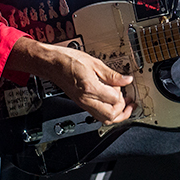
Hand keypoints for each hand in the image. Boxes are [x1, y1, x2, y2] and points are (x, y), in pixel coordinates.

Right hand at [10, 38, 134, 123]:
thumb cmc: (67, 59)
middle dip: (123, 109)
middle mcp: (86, 99)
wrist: (50, 63)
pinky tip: (111, 103)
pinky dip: (107, 113)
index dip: (123, 92)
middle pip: (111, 116)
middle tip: (128, 99)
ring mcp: (82, 103)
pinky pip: (97, 115)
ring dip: (117, 115)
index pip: (115, 99)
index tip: (124, 84)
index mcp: (90, 88)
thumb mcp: (93, 62)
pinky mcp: (80, 103)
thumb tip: (126, 79)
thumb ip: (112, 74)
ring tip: (124, 105)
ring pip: (104, 119)